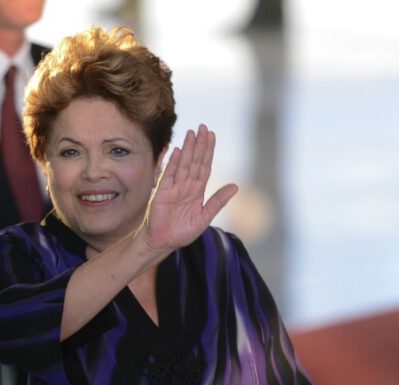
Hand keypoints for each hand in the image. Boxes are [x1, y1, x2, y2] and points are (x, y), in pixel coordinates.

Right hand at [140, 124, 237, 250]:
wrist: (164, 242)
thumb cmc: (183, 232)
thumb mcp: (205, 217)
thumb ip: (218, 201)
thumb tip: (235, 186)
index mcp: (198, 191)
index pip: (205, 166)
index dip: (209, 151)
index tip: (212, 135)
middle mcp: (187, 186)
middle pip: (195, 161)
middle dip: (200, 145)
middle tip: (203, 127)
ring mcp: (175, 187)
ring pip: (184, 164)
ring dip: (188, 149)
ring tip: (192, 133)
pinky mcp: (163, 192)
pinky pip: (170, 175)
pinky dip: (174, 163)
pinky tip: (179, 151)